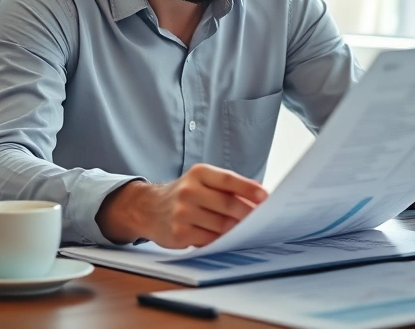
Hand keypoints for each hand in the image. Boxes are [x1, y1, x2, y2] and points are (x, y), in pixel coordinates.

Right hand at [96, 163, 267, 248]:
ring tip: (249, 231)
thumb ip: (230, 185)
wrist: (148, 208)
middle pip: (227, 204)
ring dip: (238, 230)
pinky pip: (209, 240)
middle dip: (248, 214)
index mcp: (199, 173)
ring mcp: (182, 212)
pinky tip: (229, 239)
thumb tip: (260, 190)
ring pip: (221, 225)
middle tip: (263, 220)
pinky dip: (222, 241)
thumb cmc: (185, 195)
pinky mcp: (179, 233)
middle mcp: (189, 190)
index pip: (228, 180)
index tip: (266, 197)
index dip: (249, 189)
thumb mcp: (203, 181)